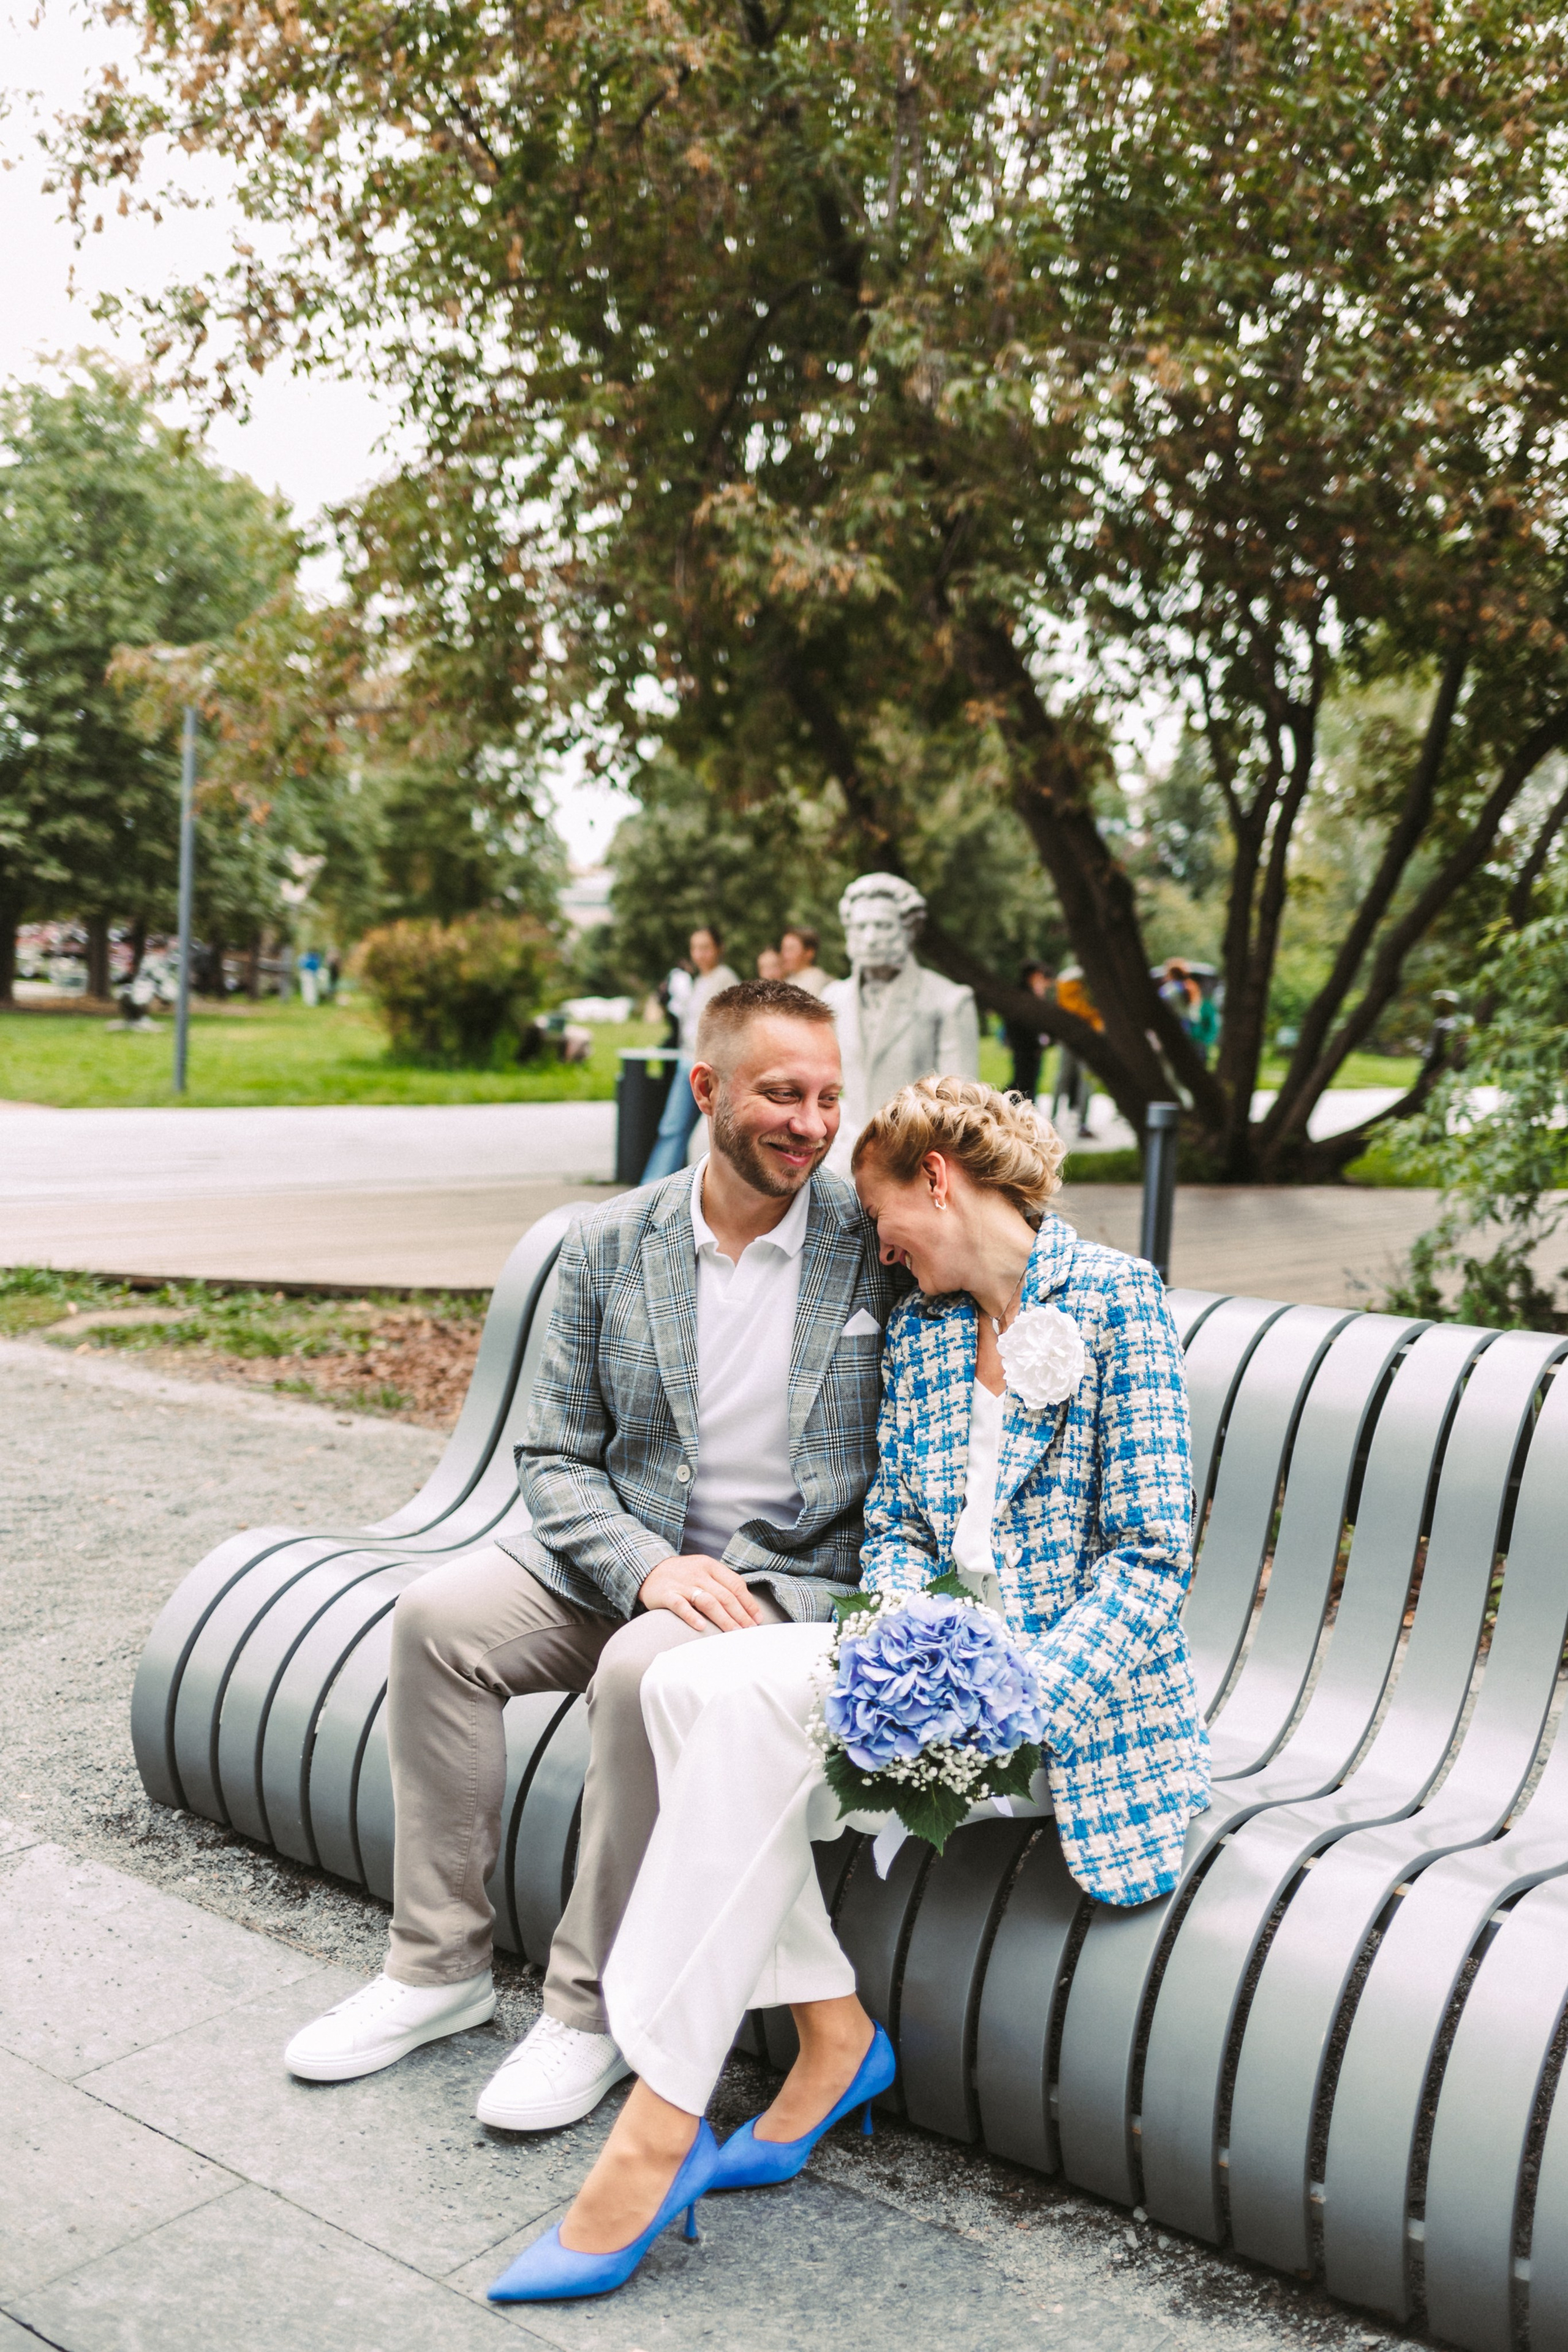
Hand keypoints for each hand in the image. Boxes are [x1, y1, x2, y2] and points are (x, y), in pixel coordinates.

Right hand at [638, 1554, 765, 1633]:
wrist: (648, 1569)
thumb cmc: (682, 1575)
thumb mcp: (703, 1571)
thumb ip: (721, 1584)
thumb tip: (746, 1607)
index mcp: (710, 1566)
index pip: (735, 1584)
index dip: (748, 1603)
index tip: (757, 1619)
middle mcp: (698, 1573)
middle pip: (725, 1595)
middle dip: (740, 1615)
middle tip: (749, 1631)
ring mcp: (682, 1584)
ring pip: (707, 1601)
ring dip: (723, 1619)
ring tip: (734, 1633)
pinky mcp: (666, 1594)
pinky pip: (680, 1606)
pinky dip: (692, 1616)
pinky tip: (701, 1627)